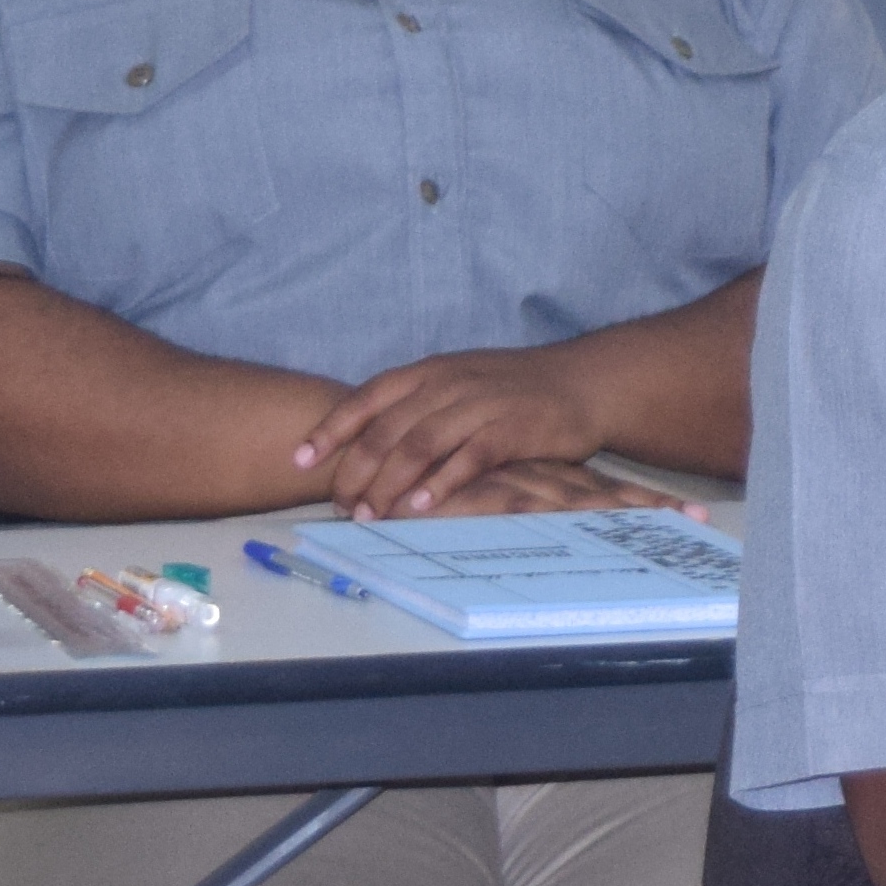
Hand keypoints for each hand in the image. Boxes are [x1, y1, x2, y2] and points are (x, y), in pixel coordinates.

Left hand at [298, 347, 611, 518]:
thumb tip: (365, 442)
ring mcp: (481, 405)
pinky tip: (421, 507)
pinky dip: (441, 484)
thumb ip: (417, 406)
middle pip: (387, 429)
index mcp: (430, 371)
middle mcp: (449, 384)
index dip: (331, 430)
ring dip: (389, 483)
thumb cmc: (515, 389)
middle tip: (341, 505)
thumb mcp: (460, 382)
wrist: (584, 382)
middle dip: (356, 471)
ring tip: (370, 514)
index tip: (300, 460)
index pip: (367, 399)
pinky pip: (468, 458)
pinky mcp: (512, 429)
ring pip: (419, 445)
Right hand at [418, 458, 698, 518]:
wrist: (378, 457)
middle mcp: (537, 479)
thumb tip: (554, 537)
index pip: (606, 494)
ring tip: (668, 523)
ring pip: (580, 503)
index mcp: (542, 480)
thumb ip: (514, 514)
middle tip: (700, 518)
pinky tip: (588, 528)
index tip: (697, 516)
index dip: (649, 505)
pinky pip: (530, 510)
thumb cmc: (429, 488)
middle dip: (653, 510)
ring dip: (623, 514)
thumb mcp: (482, 501)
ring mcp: (515, 486)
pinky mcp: (486, 496)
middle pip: (606, 497)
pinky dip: (559, 519)